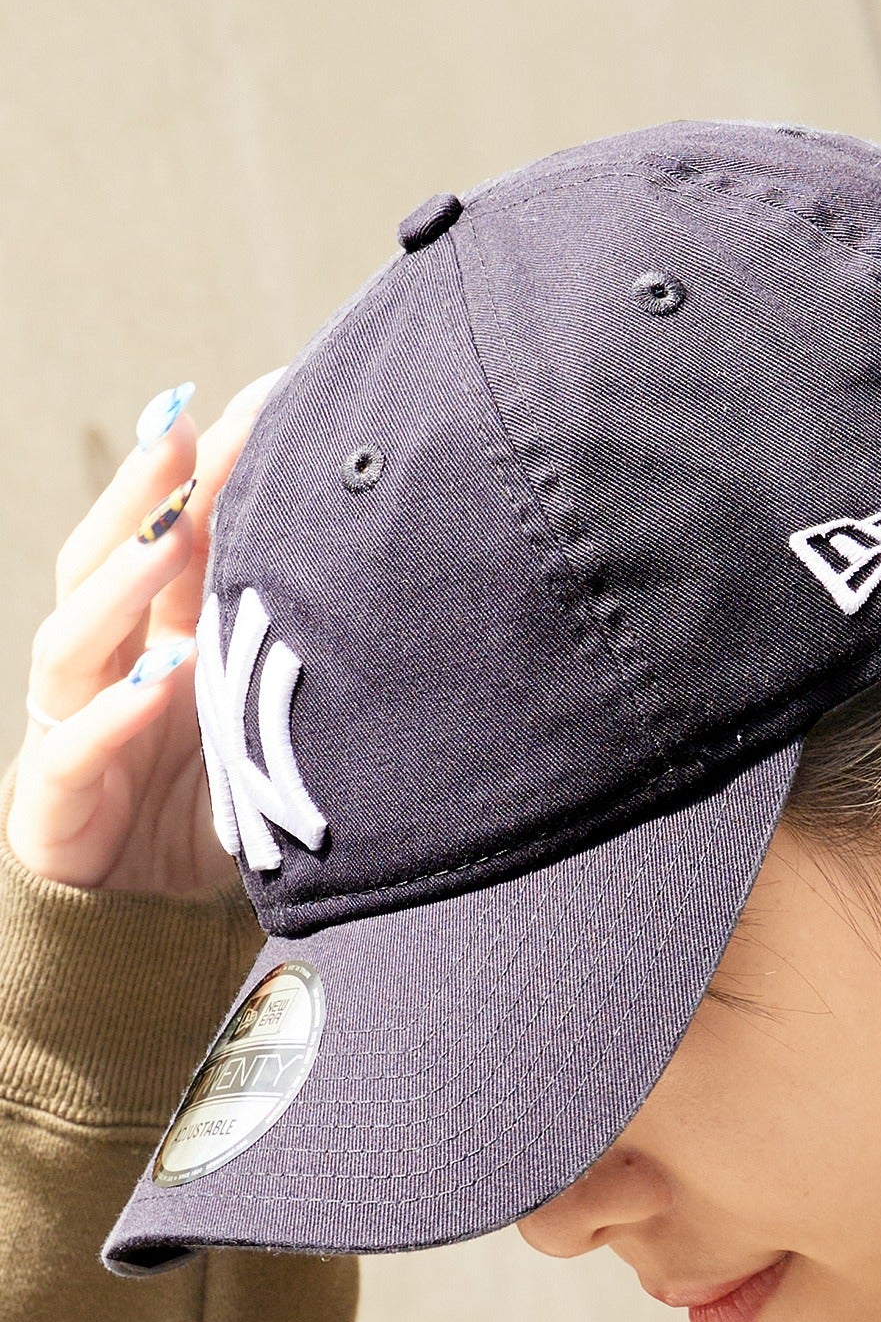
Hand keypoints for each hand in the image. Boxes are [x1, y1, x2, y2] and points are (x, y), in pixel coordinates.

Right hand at [6, 372, 283, 895]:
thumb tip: (386, 573)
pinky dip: (113, 714)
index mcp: (159, 637)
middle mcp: (108, 666)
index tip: (255, 399)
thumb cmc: (219, 808)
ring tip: (170, 541)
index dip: (202, 470)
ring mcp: (71, 725)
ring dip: (122, 586)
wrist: (154, 922)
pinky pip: (73, 747)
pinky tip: (154, 682)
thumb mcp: (269, 720)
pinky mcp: (52, 800)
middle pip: (111, 559)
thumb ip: (296, 651)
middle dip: (146, 494)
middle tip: (187, 429)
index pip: (173, 536)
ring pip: (75, 635)